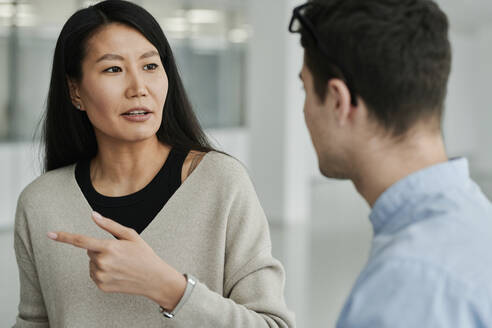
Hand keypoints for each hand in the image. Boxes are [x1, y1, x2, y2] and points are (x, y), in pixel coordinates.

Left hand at [47, 211, 185, 309]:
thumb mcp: (130, 235)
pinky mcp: (101, 285)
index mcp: (109, 247)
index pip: (81, 241)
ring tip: (120, 264)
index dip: (64, 237)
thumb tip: (94, 215)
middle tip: (120, 253)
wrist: (154, 278)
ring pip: (91, 263)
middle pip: (90, 251)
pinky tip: (117, 272)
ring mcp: (100, 276)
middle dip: (101, 249)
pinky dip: (103, 272)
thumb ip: (109, 225)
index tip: (50, 234)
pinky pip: (94, 274)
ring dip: (101, 261)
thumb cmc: (144, 255)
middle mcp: (102, 262)